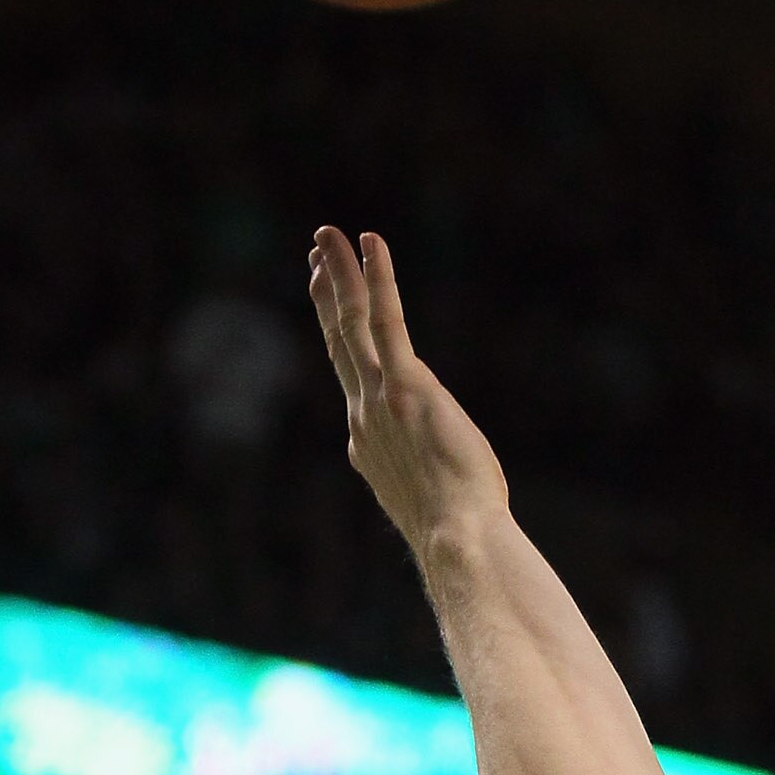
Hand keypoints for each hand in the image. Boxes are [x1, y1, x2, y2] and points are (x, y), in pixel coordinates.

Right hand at [309, 228, 508, 557]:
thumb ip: (420, 479)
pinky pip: (385, 318)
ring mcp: (379, 398)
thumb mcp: (428, 501)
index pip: (352, 381)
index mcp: (367, 443)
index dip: (341, 341)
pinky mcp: (406, 384)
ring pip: (350, 323)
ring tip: (326, 235)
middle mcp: (362, 415)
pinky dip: (377, 278)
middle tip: (316, 258)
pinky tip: (368, 243)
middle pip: (339, 343)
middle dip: (327, 297)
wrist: (456, 538)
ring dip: (338, 275)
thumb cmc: (457, 530)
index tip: (335, 312)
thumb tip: (435, 484)